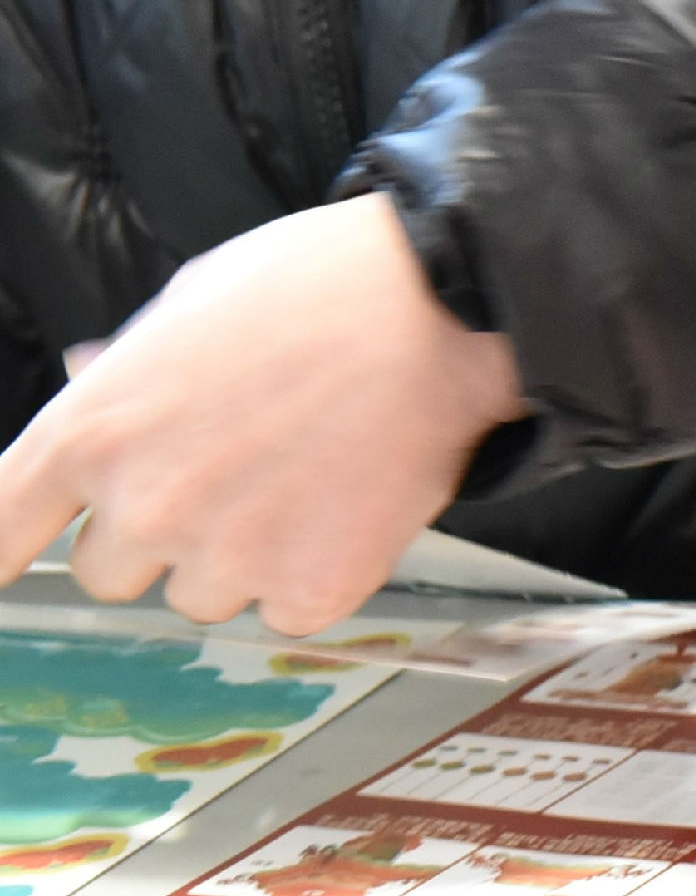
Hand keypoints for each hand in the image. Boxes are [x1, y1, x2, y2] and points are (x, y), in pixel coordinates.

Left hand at [0, 199, 525, 631]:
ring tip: (305, 478)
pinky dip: (314, 571)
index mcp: (91, 432)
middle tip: (231, 472)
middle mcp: (144, 507)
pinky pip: (284, 610)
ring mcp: (228, 555)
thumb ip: (125, 368)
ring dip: (240, 556)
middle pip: (106, 573)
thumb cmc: (320, 285)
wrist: (449, 308)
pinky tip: (349, 504)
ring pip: (200, 594)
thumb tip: (84, 376)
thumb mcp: (191, 302)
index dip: (3, 551)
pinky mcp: (311, 588)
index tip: (11, 561)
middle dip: (156, 533)